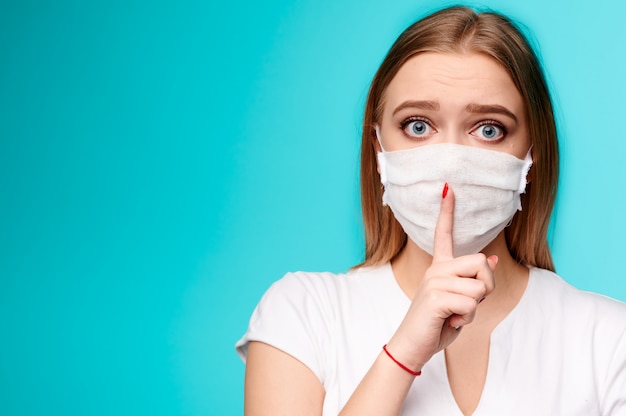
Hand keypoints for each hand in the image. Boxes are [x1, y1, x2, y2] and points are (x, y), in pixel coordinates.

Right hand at [386, 185, 497, 370]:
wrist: (413, 345)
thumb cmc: (437, 324)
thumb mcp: (460, 302)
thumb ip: (473, 281)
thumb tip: (491, 259)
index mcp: (439, 268)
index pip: (443, 234)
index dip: (447, 212)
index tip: (449, 189)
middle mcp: (435, 270)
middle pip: (480, 263)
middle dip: (485, 287)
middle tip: (469, 303)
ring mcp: (434, 282)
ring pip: (479, 288)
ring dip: (476, 308)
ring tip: (456, 314)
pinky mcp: (435, 297)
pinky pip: (471, 304)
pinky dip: (468, 318)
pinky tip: (452, 321)